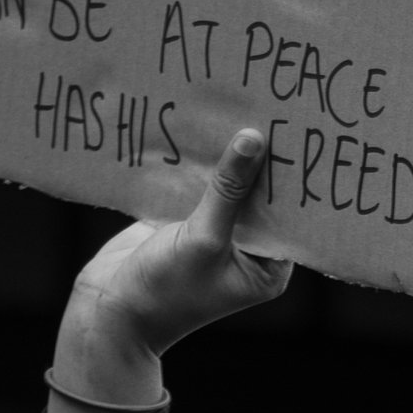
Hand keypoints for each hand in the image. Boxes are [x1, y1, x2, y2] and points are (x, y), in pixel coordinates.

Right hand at [47, 126, 292, 412]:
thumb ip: (228, 189)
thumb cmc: (165, 290)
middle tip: (276, 106)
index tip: (302, 132)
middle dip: (263, 159)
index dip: (294, 176)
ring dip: (230, 155)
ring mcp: (217, 232)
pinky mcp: (187, 219)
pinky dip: (202, 161)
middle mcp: (249, 249)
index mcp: (268, 266)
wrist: (110, 309)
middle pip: (263, 195)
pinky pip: (202, 184)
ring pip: (231, 185)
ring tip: (245, 103)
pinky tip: (206, 123)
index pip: (291, 214)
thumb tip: (255, 138)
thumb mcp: (203, 238)